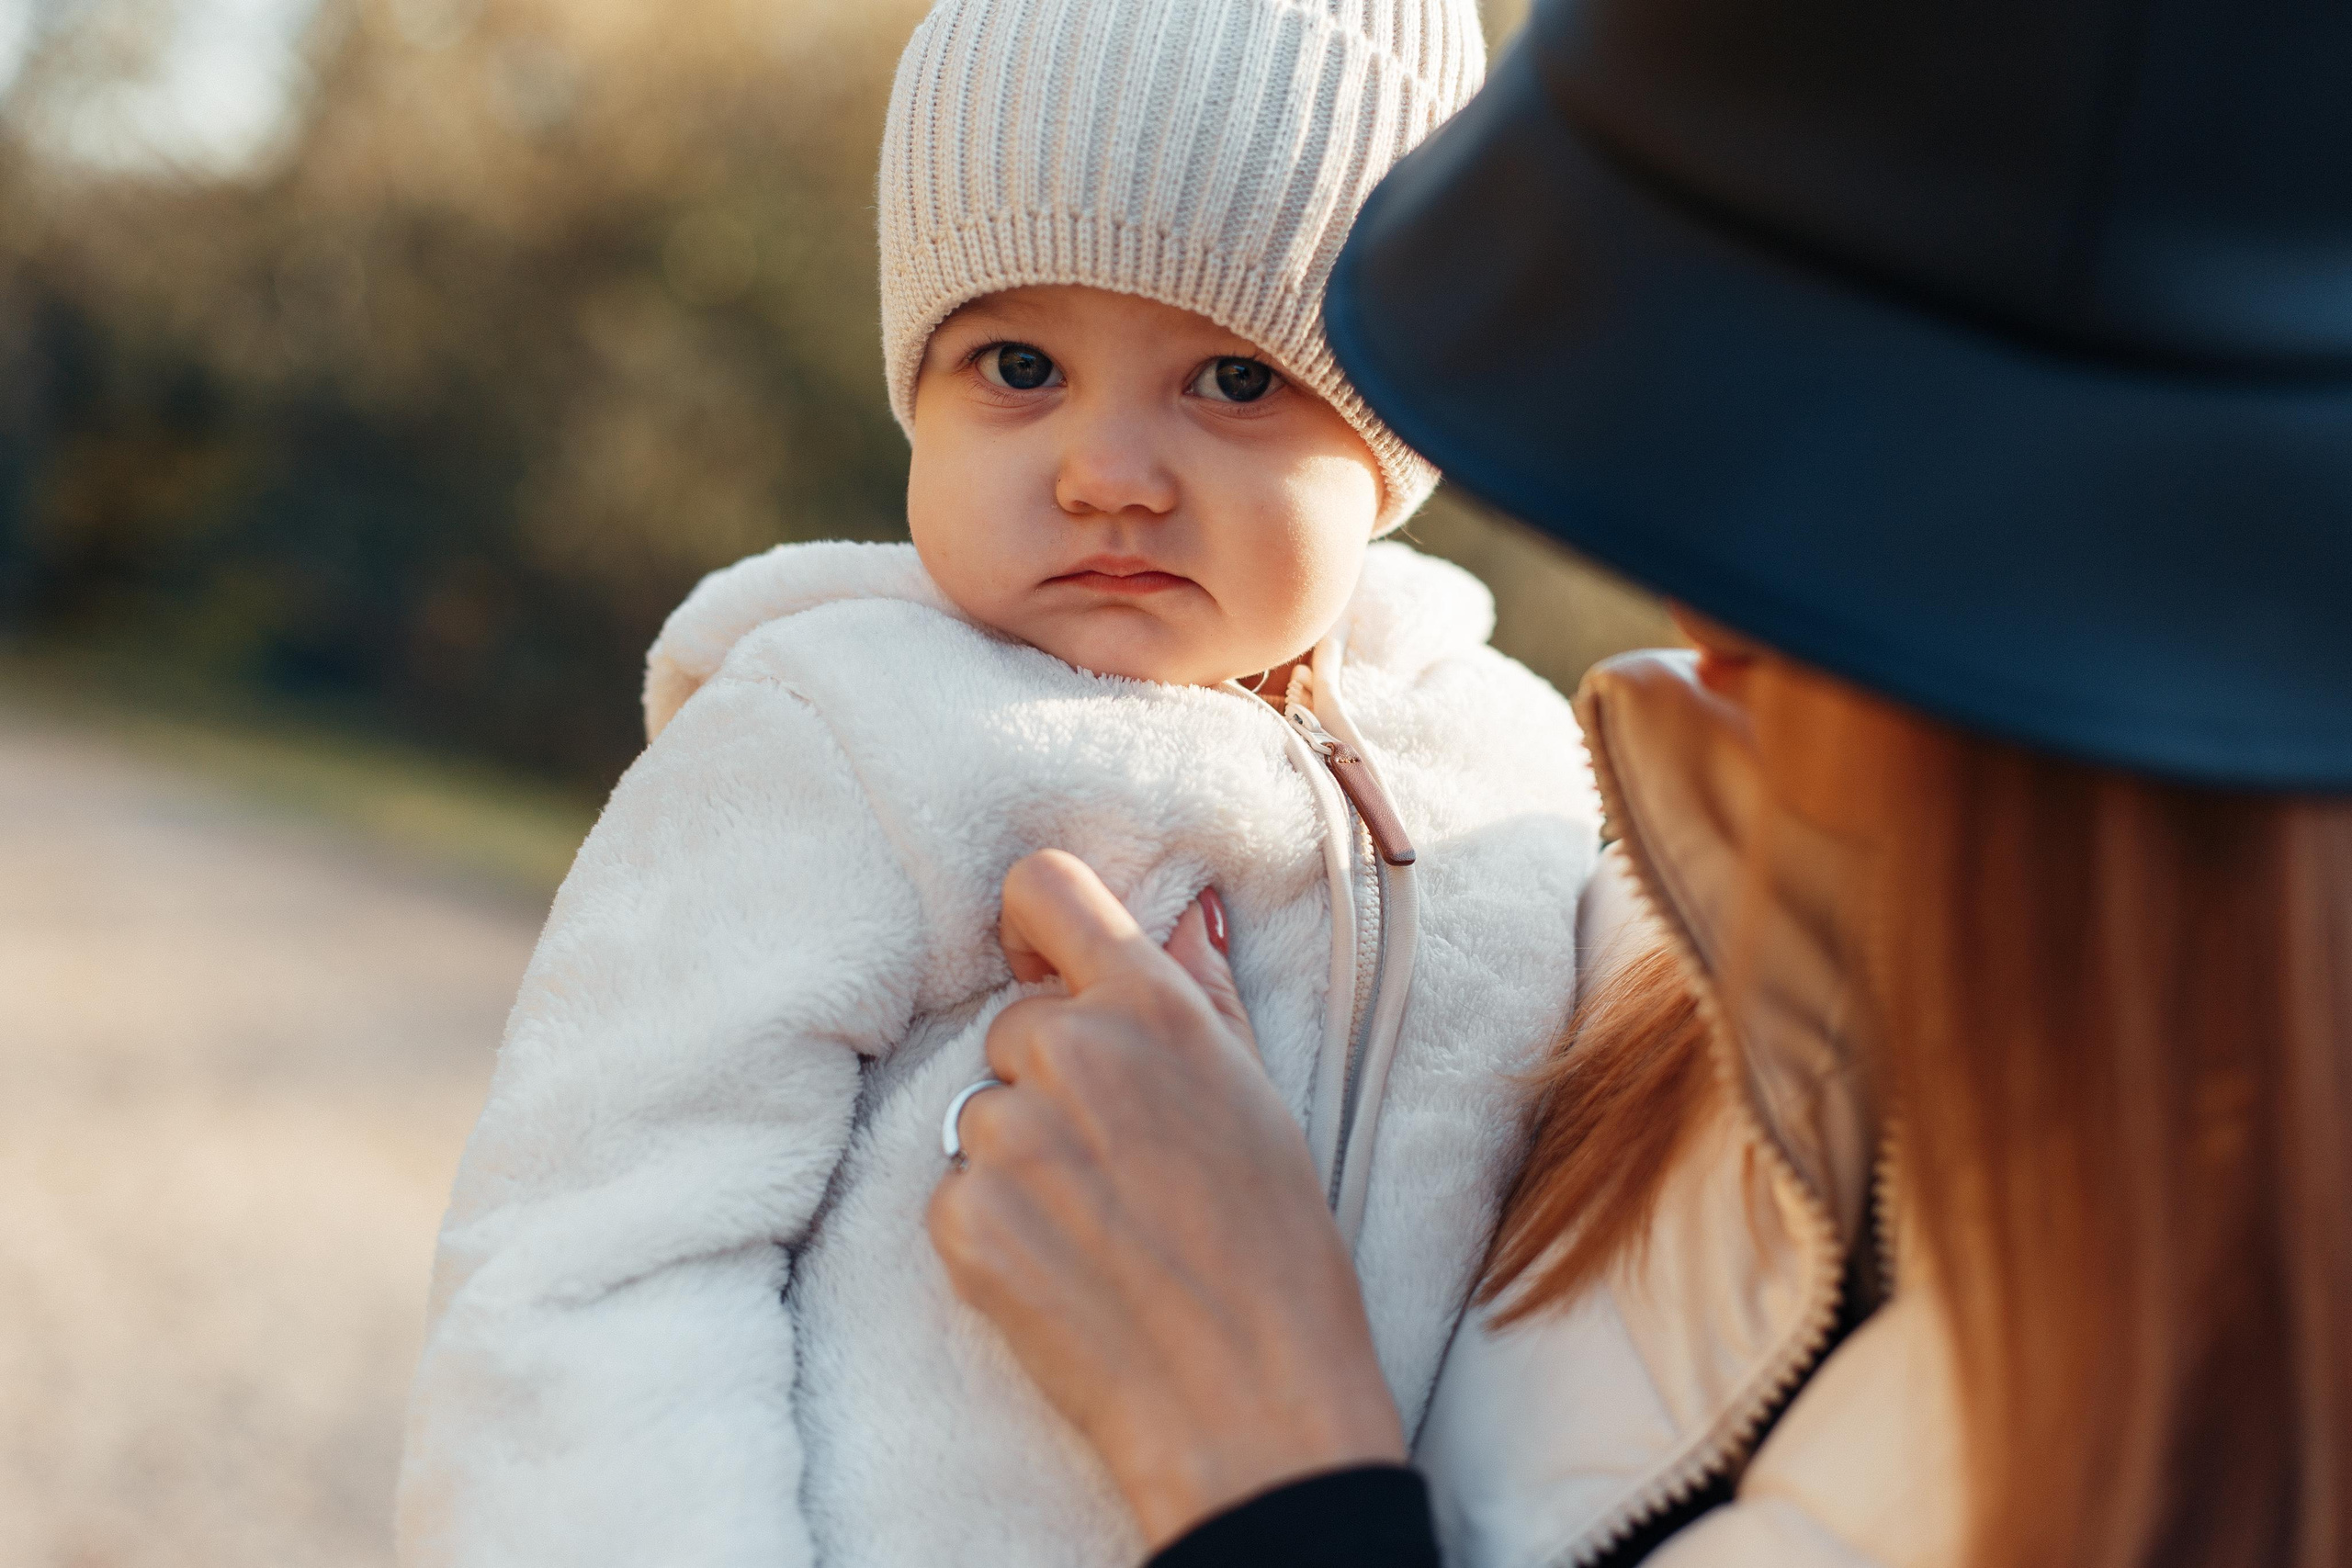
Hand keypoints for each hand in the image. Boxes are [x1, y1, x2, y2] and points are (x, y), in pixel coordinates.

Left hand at [927, 849, 1404, 1548]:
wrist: (1250, 1405)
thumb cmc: (1279, 1255)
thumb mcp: (1263, 1100)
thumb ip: (1205, 994)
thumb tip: (1182, 916)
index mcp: (1154, 1010)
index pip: (1042, 887)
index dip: (1034, 925)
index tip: (1046, 967)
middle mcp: (1074, 1054)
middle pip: (1015, 1023)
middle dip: (1052, 1078)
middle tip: (1123, 1161)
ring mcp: (1008, 1138)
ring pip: (983, 1112)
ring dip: (1023, 1157)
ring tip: (1103, 1227)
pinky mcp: (961, 1219)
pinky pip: (953, 1190)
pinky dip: (994, 1224)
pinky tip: (1066, 1268)